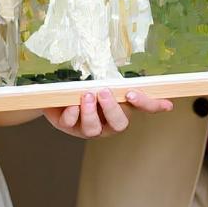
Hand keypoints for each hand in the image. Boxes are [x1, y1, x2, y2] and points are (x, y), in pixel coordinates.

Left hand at [43, 87, 172, 138]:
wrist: (55, 91)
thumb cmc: (86, 85)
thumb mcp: (106, 79)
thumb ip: (123, 81)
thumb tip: (152, 77)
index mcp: (122, 108)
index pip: (144, 108)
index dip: (145, 104)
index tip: (134, 93)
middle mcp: (107, 122)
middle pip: (119, 124)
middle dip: (112, 109)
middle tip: (104, 91)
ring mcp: (88, 127)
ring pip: (94, 129)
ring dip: (91, 112)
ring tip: (86, 95)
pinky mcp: (68, 126)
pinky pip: (71, 124)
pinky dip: (72, 114)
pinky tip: (71, 105)